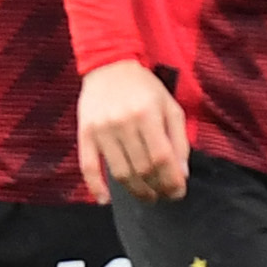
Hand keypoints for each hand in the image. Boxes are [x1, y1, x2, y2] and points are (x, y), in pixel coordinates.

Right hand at [78, 61, 188, 202]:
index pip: (162, 158)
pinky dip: (95, 186)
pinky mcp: (84, 133)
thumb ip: (179, 140)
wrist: (109, 65)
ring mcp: (102, 129)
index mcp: (148, 115)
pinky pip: (88, 166)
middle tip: (164, 196)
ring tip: (147, 196)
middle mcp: (123, 123)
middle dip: (157, 188)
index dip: (172, 181)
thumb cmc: (145, 88)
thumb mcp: (170, 107)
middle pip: (142, 168)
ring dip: (135, 191)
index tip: (178, 193)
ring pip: (119, 172)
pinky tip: (105, 201)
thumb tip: (182, 174)